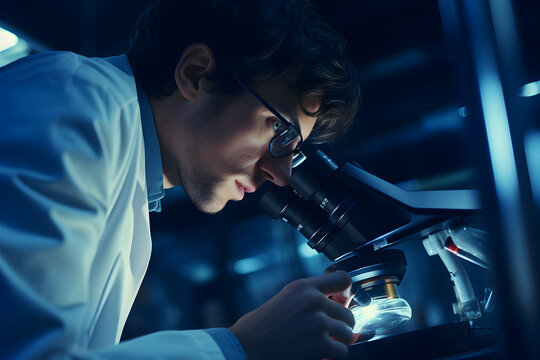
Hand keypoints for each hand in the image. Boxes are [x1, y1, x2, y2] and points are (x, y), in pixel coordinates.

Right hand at [229, 271, 354, 359]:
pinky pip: (342, 351)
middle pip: (348, 313)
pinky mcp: (320, 343)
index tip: (342, 304)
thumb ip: (309, 298)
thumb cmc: (260, 327)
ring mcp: (318, 322)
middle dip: (340, 326)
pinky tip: (319, 355)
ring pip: (348, 333)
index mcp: (303, 286)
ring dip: (338, 342)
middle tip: (326, 333)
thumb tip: (336, 305)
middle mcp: (313, 300)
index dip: (347, 294)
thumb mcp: (285, 299)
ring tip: (322, 344)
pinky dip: (332, 356)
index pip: (343, 280)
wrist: (246, 347)